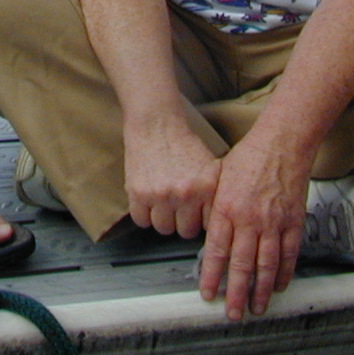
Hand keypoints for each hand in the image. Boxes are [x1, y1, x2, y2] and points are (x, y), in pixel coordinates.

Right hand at [122, 118, 220, 238]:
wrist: (156, 123)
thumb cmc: (184, 143)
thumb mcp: (210, 166)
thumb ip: (213, 194)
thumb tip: (215, 223)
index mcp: (206, 187)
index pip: (208, 225)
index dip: (201, 219)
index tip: (197, 214)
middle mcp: (185, 194)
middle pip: (185, 231)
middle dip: (182, 222)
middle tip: (178, 208)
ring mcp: (160, 195)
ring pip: (163, 228)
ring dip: (163, 219)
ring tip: (163, 204)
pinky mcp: (138, 192)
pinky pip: (141, 220)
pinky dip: (144, 214)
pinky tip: (148, 202)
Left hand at [196, 137, 309, 320]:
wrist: (281, 143)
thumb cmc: (249, 157)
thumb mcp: (220, 180)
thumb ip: (217, 210)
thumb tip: (213, 235)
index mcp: (226, 209)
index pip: (216, 251)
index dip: (211, 276)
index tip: (207, 294)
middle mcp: (248, 220)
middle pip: (241, 265)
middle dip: (235, 294)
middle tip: (232, 313)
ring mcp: (273, 223)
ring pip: (265, 266)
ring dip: (260, 291)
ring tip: (256, 308)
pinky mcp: (293, 222)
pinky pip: (288, 255)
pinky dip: (283, 273)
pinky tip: (277, 286)